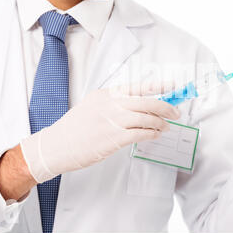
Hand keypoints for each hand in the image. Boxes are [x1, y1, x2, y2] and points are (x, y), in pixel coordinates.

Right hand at [20, 83, 180, 182]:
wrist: (56, 145)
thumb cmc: (74, 128)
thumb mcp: (91, 106)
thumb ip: (112, 103)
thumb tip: (136, 106)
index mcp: (105, 94)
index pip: (136, 86)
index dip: (157, 86)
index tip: (172, 86)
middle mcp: (110, 104)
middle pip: (145, 102)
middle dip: (165, 107)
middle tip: (175, 112)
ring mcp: (111, 121)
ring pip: (145, 118)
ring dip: (159, 123)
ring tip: (165, 127)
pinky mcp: (112, 138)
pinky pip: (139, 134)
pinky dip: (151, 134)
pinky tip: (155, 135)